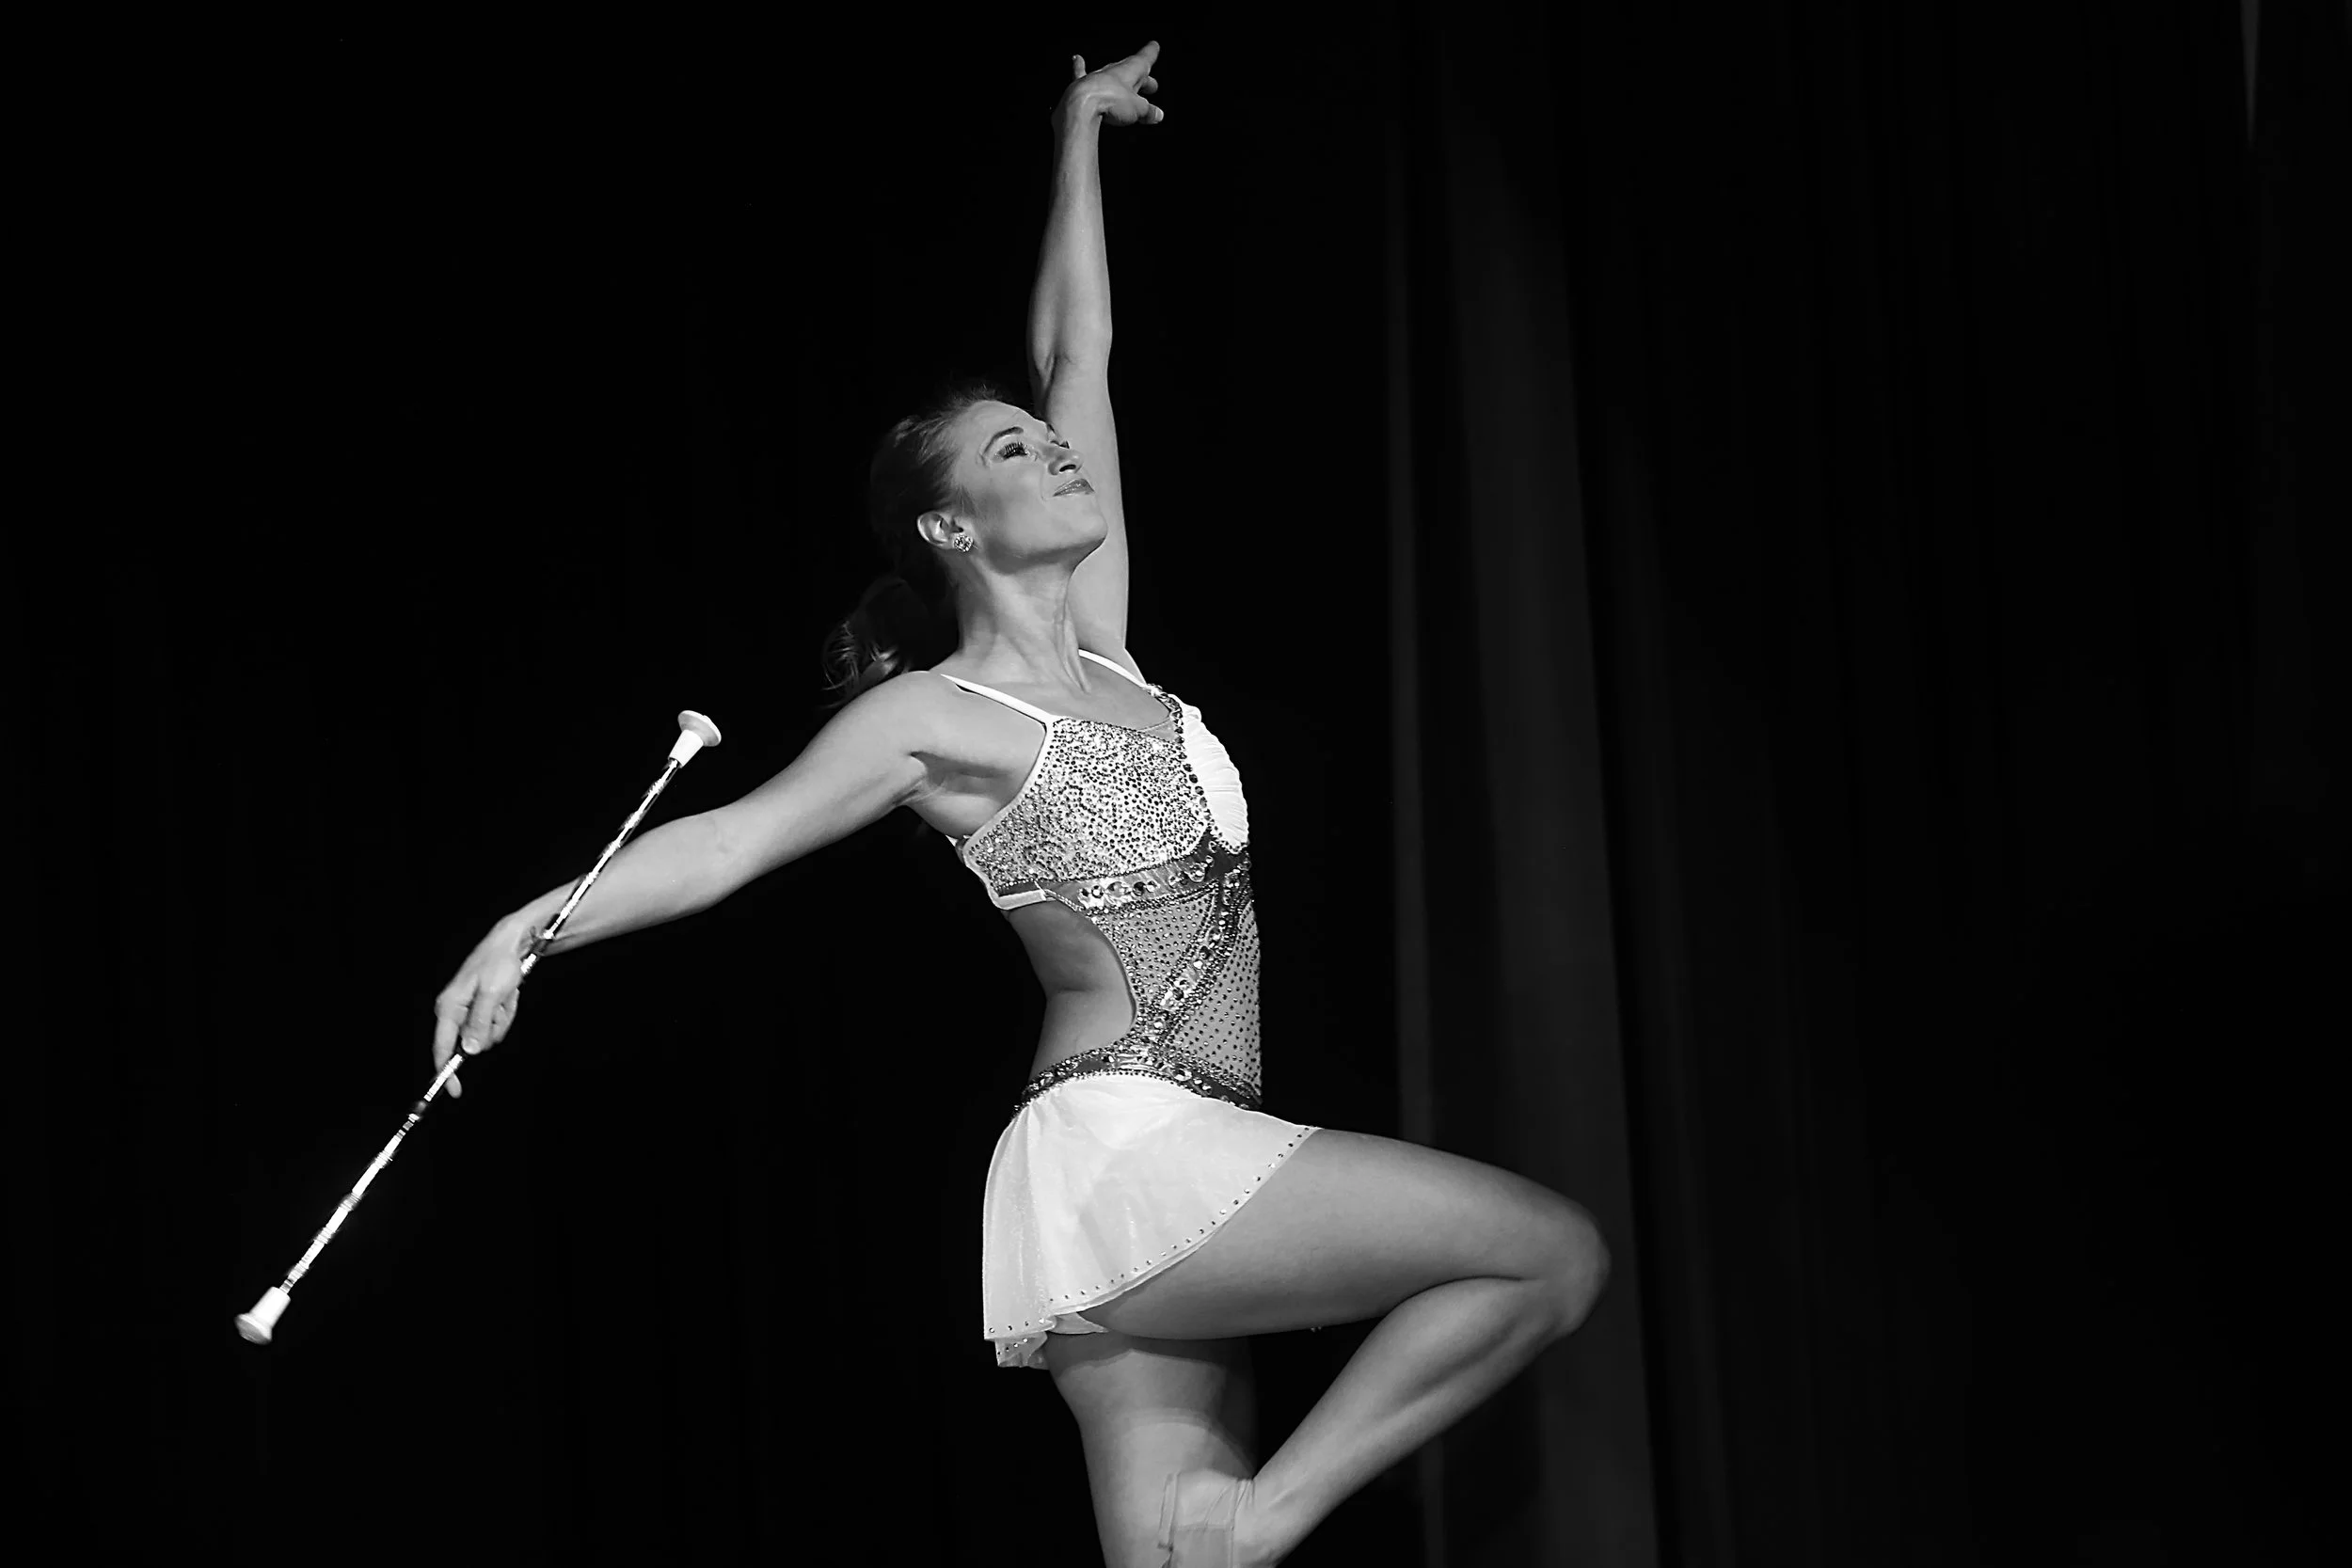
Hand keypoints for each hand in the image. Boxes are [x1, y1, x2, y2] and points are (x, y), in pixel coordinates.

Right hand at [430, 920, 530, 1097]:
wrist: (510, 943)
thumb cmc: (498, 963)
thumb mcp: (492, 994)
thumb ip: (479, 1023)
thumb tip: (468, 1050)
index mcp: (449, 1007)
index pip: (442, 1048)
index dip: (447, 1072)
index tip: (455, 1091)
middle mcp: (454, 1010)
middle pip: (472, 1043)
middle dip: (492, 1028)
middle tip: (501, 1005)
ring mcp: (468, 1010)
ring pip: (488, 1034)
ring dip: (502, 1017)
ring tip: (505, 995)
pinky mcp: (481, 1007)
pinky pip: (495, 1022)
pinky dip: (506, 1011)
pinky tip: (507, 994)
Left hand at [1062, 40, 1163, 127]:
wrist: (1081, 106)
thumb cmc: (1111, 102)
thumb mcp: (1137, 110)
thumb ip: (1148, 111)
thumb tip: (1157, 115)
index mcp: (1130, 70)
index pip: (1143, 60)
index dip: (1150, 54)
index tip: (1154, 46)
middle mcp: (1113, 71)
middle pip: (1130, 71)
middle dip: (1142, 79)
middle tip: (1151, 86)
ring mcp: (1096, 78)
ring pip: (1111, 75)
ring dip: (1121, 83)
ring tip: (1128, 90)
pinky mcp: (1081, 86)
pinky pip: (1081, 72)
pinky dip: (1079, 66)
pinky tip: (1077, 59)